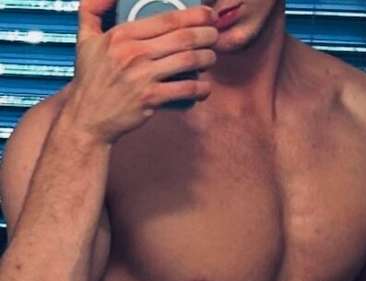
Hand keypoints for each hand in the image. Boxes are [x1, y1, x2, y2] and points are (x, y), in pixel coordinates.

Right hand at [64, 0, 218, 142]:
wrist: (88, 118)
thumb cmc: (90, 81)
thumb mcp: (84, 39)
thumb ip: (92, 9)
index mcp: (122, 35)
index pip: (167, 19)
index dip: (194, 15)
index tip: (208, 14)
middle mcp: (134, 53)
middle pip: (183, 37)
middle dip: (207, 34)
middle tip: (215, 35)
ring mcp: (143, 76)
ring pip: (188, 60)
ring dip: (207, 58)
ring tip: (212, 58)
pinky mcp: (151, 99)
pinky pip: (185, 89)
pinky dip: (200, 88)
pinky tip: (205, 87)